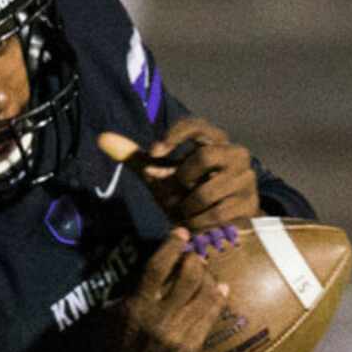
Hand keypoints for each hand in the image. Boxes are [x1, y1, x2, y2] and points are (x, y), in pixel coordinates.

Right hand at [63, 230, 226, 351]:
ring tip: (204, 273)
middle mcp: (160, 320)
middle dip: (194, 259)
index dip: (173, 244)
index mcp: (137, 307)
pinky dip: (217, 298)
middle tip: (193, 256)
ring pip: (205, 294)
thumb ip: (134, 287)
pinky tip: (218, 289)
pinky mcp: (190, 347)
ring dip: (207, 276)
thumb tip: (161, 262)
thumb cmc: (111, 343)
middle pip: (189, 276)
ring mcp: (178, 335)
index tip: (181, 233)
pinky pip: (211, 316)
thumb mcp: (113, 310)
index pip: (159, 267)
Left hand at [99, 119, 258, 230]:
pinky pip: (217, 213)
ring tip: (184, 212)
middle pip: (204, 156)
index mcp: (213, 140)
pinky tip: (194, 225)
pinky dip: (198, 223)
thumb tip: (101, 138)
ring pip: (207, 190)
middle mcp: (235, 153)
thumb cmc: (185, 194)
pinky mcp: (249, 203)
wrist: (214, 226)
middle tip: (176, 192)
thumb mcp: (159, 176)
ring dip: (187, 206)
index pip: (197, 125)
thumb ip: (134, 158)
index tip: (154, 151)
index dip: (176, 135)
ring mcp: (245, 178)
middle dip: (182, 178)